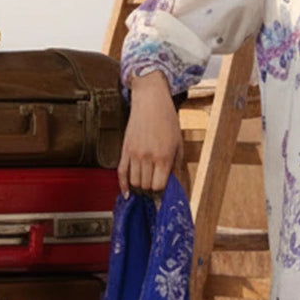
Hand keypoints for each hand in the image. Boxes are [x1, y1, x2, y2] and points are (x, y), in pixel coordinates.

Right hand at [117, 72, 183, 197]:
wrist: (150, 102)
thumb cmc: (167, 121)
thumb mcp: (178, 144)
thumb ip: (176, 166)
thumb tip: (174, 186)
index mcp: (163, 157)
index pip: (159, 186)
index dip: (161, 194)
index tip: (163, 198)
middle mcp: (147, 157)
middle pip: (145, 186)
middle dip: (150, 193)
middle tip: (154, 194)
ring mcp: (134, 154)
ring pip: (134, 182)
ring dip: (139, 189)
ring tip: (145, 191)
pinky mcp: (124, 149)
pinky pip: (121, 172)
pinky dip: (123, 185)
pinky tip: (127, 194)